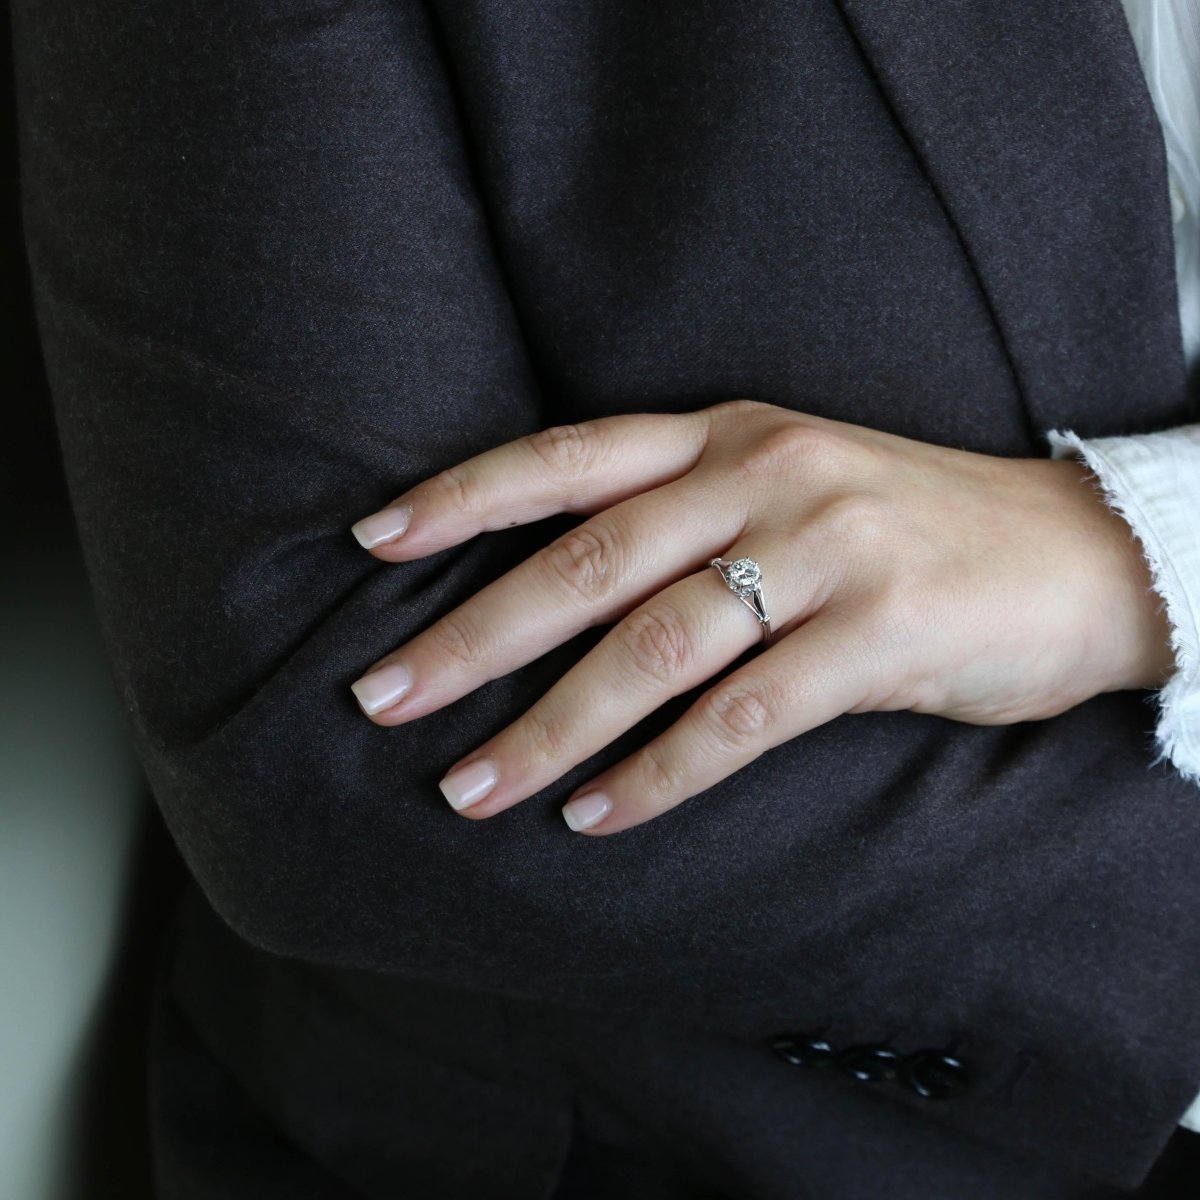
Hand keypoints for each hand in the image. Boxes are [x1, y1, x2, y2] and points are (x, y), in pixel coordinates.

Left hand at [347, 399, 1175, 834]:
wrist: (1078, 555)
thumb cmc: (912, 524)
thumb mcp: (794, 482)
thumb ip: (688, 513)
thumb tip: (558, 582)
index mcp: (730, 434)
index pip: (568, 457)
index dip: (461, 496)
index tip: (371, 542)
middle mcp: (766, 476)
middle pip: (586, 560)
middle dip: (471, 636)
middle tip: (382, 698)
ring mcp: (826, 552)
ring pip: (654, 649)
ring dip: (551, 729)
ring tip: (472, 788)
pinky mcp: (880, 636)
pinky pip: (742, 719)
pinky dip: (660, 774)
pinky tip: (599, 817)